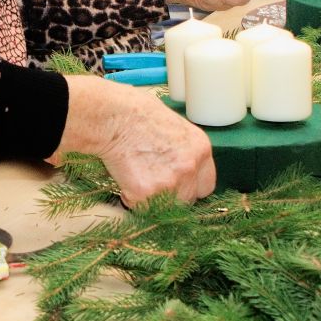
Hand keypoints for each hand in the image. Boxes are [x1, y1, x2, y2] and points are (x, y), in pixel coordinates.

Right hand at [54, 75, 215, 205]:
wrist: (114, 116)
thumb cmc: (137, 113)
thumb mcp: (174, 126)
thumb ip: (184, 150)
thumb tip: (179, 164)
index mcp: (201, 149)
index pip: (206, 185)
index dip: (190, 187)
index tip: (177, 185)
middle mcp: (190, 167)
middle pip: (188, 199)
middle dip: (171, 196)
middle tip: (152, 181)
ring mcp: (170, 182)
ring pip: (165, 207)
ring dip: (151, 199)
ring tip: (136, 175)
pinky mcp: (147, 193)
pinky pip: (141, 206)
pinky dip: (131, 197)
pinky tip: (125, 176)